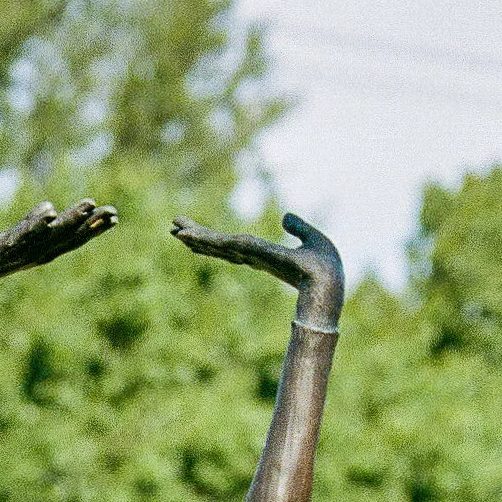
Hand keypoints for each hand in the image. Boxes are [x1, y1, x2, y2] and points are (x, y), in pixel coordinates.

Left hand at [0, 199, 115, 294]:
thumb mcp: (20, 238)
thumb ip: (35, 225)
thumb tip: (51, 209)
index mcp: (44, 251)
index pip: (74, 239)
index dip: (94, 229)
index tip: (114, 216)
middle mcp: (38, 252)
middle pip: (68, 236)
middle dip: (90, 224)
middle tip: (112, 211)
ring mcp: (22, 250)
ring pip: (51, 233)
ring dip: (70, 219)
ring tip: (88, 204)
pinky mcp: (4, 247)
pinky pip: (23, 234)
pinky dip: (36, 224)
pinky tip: (49, 212)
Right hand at [170, 210, 344, 326]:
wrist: (329, 284)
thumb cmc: (326, 268)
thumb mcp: (312, 238)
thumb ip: (298, 227)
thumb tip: (285, 216)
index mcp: (263, 255)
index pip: (232, 246)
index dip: (212, 239)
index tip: (192, 232)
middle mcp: (253, 258)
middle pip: (219, 246)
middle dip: (196, 237)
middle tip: (172, 228)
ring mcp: (253, 257)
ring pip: (220, 246)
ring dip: (197, 238)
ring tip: (175, 231)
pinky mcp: (256, 254)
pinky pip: (230, 245)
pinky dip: (212, 242)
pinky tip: (195, 237)